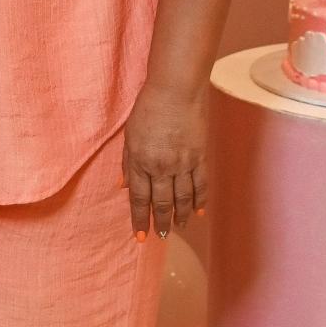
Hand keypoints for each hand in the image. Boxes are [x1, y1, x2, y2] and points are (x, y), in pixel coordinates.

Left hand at [122, 84, 206, 239]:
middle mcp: (161, 167)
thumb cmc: (148, 109)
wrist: (176, 90)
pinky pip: (200, 185)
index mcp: (140, 162)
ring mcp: (183, 163)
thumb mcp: (129, 135)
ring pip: (183, 198)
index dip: (140, 219)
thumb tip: (124, 186)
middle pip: (162, 202)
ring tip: (179, 227)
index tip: (141, 235)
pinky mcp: (200, 157)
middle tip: (162, 235)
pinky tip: (198, 212)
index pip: (139, 198)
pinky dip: (200, 200)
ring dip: (181, 215)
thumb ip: (128, 163)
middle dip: (161, 221)